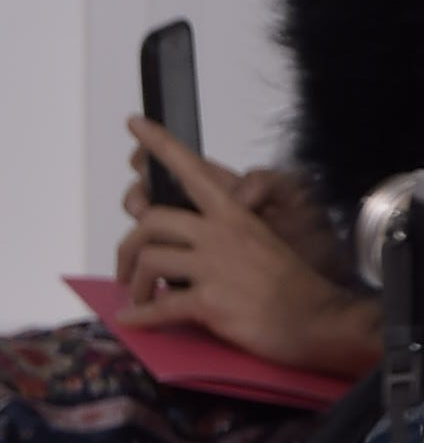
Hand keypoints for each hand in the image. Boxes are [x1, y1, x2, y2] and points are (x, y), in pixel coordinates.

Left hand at [118, 126, 380, 371]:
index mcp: (233, 213)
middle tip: (125, 266)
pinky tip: (131, 319)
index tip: (135, 123)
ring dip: (136, 284)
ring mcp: (214, 266)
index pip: (192, 169)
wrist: (317, 317)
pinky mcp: (210, 301)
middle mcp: (221, 232)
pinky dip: (140, 316)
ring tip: (139, 297)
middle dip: (128, 245)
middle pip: (152, 220)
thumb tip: (175, 235)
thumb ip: (218, 228)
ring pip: (150, 261)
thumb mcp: (258, 239)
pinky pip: (160, 305)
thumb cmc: (288, 283)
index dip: (160, 144)